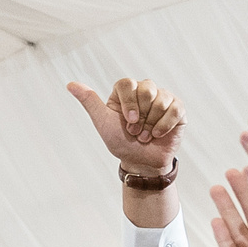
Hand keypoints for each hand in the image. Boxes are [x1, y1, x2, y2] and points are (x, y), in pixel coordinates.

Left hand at [67, 77, 183, 180]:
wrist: (141, 162)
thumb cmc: (121, 142)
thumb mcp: (103, 122)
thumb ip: (90, 102)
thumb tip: (70, 84)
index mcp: (125, 92)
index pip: (127, 84)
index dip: (128, 103)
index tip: (128, 121)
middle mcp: (145, 90)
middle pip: (146, 89)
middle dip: (141, 116)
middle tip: (135, 131)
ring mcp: (163, 98)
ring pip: (161, 99)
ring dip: (151, 123)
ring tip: (146, 135)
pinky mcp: (177, 108)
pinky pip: (175, 108)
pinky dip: (165, 125)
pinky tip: (158, 134)